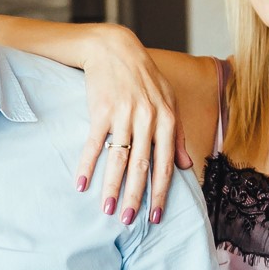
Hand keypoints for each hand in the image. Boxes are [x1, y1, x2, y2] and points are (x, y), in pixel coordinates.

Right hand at [73, 25, 191, 227]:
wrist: (116, 49)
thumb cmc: (144, 78)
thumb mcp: (168, 102)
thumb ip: (177, 137)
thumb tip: (187, 167)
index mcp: (167, 120)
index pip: (165, 164)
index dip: (161, 192)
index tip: (155, 216)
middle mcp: (147, 119)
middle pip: (142, 166)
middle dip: (135, 196)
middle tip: (128, 220)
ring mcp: (124, 114)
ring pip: (119, 158)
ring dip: (111, 187)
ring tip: (106, 209)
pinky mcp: (101, 110)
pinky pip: (94, 143)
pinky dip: (87, 165)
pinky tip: (81, 183)